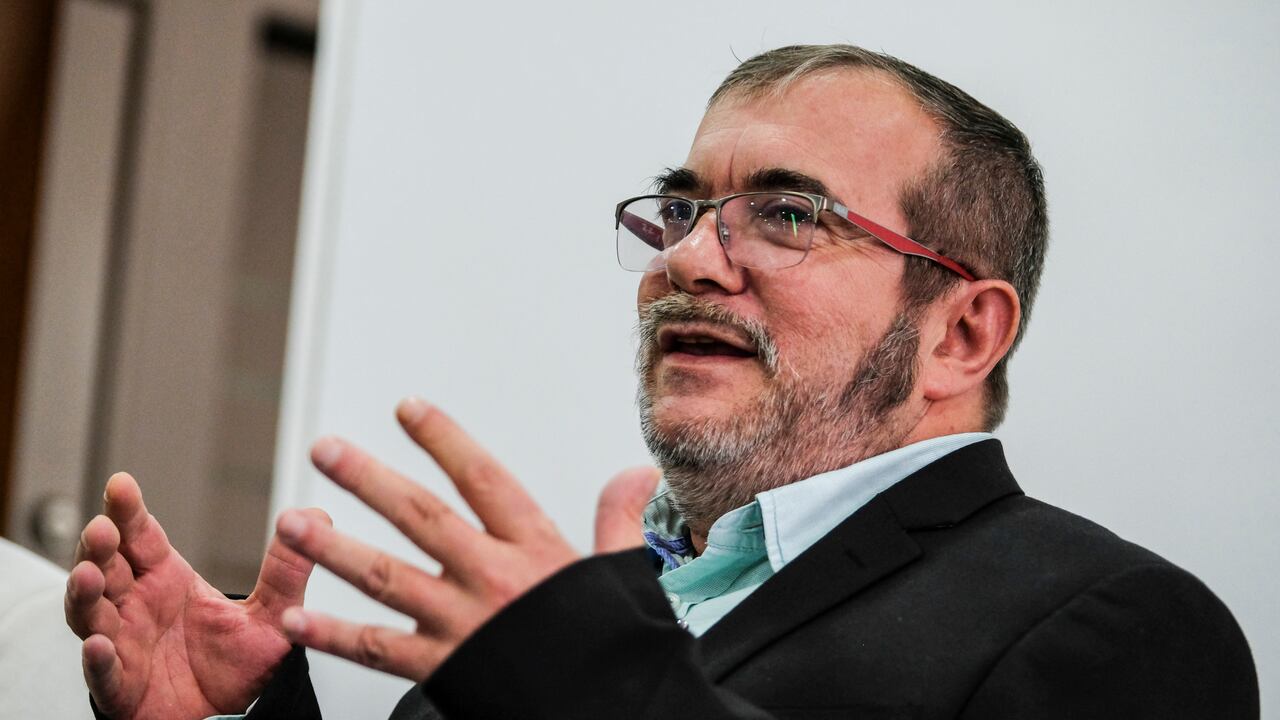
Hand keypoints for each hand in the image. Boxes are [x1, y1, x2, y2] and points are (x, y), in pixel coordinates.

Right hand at [64, 473, 327, 718]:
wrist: (235, 719)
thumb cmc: (241, 665)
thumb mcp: (274, 613)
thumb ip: (289, 568)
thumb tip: (315, 516)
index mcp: (168, 579)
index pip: (142, 536)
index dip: (128, 511)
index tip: (121, 484)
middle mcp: (138, 605)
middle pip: (108, 566)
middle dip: (100, 546)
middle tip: (102, 528)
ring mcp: (124, 643)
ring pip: (91, 613)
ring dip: (85, 593)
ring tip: (89, 575)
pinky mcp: (122, 686)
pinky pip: (104, 672)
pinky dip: (98, 658)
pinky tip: (98, 643)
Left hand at [273, 397, 659, 679]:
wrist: (612, 711)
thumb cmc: (613, 645)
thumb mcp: (621, 574)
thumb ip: (618, 519)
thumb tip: (636, 473)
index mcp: (534, 549)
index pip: (483, 479)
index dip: (444, 439)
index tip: (407, 408)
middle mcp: (492, 578)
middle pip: (421, 517)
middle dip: (368, 479)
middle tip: (324, 450)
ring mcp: (463, 624)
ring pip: (388, 578)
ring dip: (335, 549)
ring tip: (292, 524)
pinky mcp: (444, 669)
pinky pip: (379, 651)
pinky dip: (334, 635)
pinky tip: (297, 618)